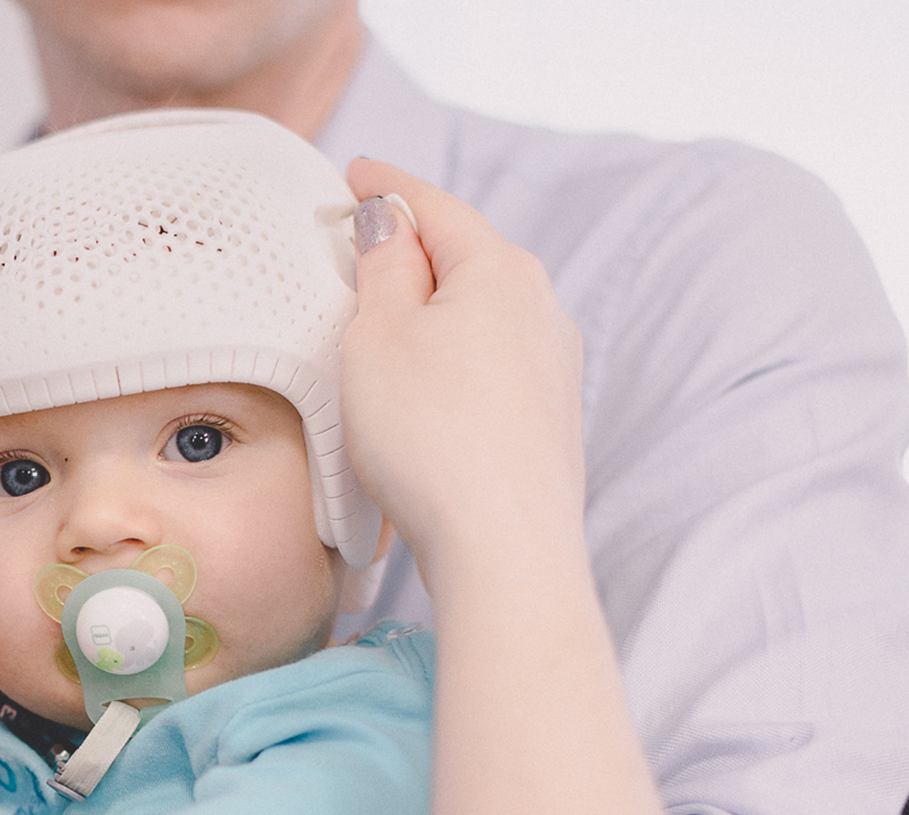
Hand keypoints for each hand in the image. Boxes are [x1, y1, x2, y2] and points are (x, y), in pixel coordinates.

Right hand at [339, 159, 586, 592]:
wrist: (503, 548)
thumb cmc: (431, 438)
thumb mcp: (377, 337)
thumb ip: (384, 268)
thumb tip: (391, 225)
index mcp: (502, 269)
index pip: (435, 205)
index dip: (387, 186)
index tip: (354, 174)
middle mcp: (543, 309)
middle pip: (466, 257)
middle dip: (412, 248)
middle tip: (357, 244)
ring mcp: (554, 368)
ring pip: (480, 315)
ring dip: (430, 310)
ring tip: (379, 322)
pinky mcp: (549, 421)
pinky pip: (490, 364)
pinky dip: (449, 359)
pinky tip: (420, 387)